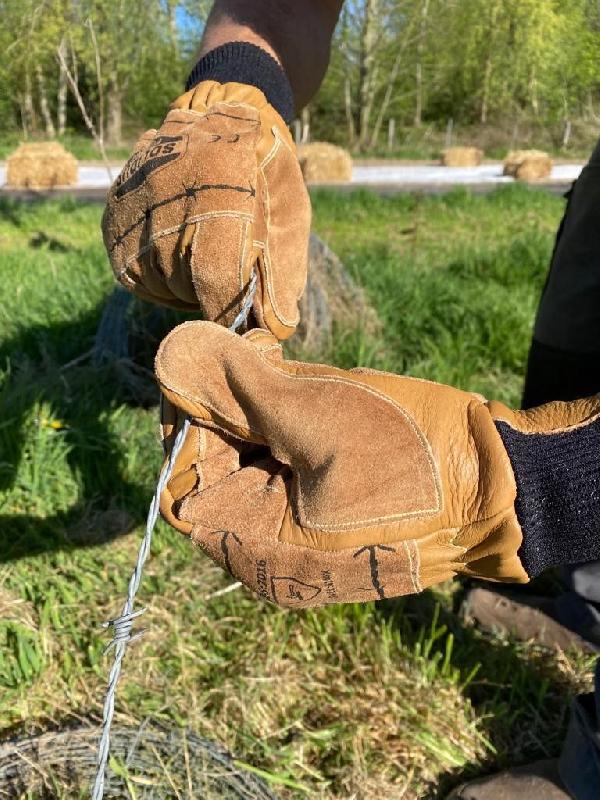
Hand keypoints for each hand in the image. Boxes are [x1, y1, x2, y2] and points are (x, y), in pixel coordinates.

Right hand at [102, 81, 310, 339]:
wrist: (222, 112)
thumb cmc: (269, 174)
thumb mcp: (290, 215)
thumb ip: (283, 272)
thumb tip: (272, 331)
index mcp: (221, 185)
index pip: (214, 272)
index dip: (226, 311)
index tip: (237, 332)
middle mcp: (169, 187)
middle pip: (182, 280)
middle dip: (209, 297)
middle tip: (228, 288)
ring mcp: (136, 196)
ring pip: (153, 278)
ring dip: (182, 288)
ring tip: (203, 263)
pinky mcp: (115, 210)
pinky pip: (130, 271)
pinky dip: (156, 278)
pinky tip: (177, 261)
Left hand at [155, 321, 599, 607]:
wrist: (503, 488)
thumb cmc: (411, 454)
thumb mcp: (316, 413)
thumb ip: (237, 386)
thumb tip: (171, 351)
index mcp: (259, 551)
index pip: (185, 484)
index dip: (189, 419)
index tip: (214, 364)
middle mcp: (273, 562)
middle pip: (218, 479)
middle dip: (230, 412)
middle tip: (261, 360)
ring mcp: (304, 549)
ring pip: (254, 474)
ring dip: (262, 419)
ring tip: (293, 376)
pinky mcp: (330, 529)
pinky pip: (288, 481)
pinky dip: (288, 437)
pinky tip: (313, 402)